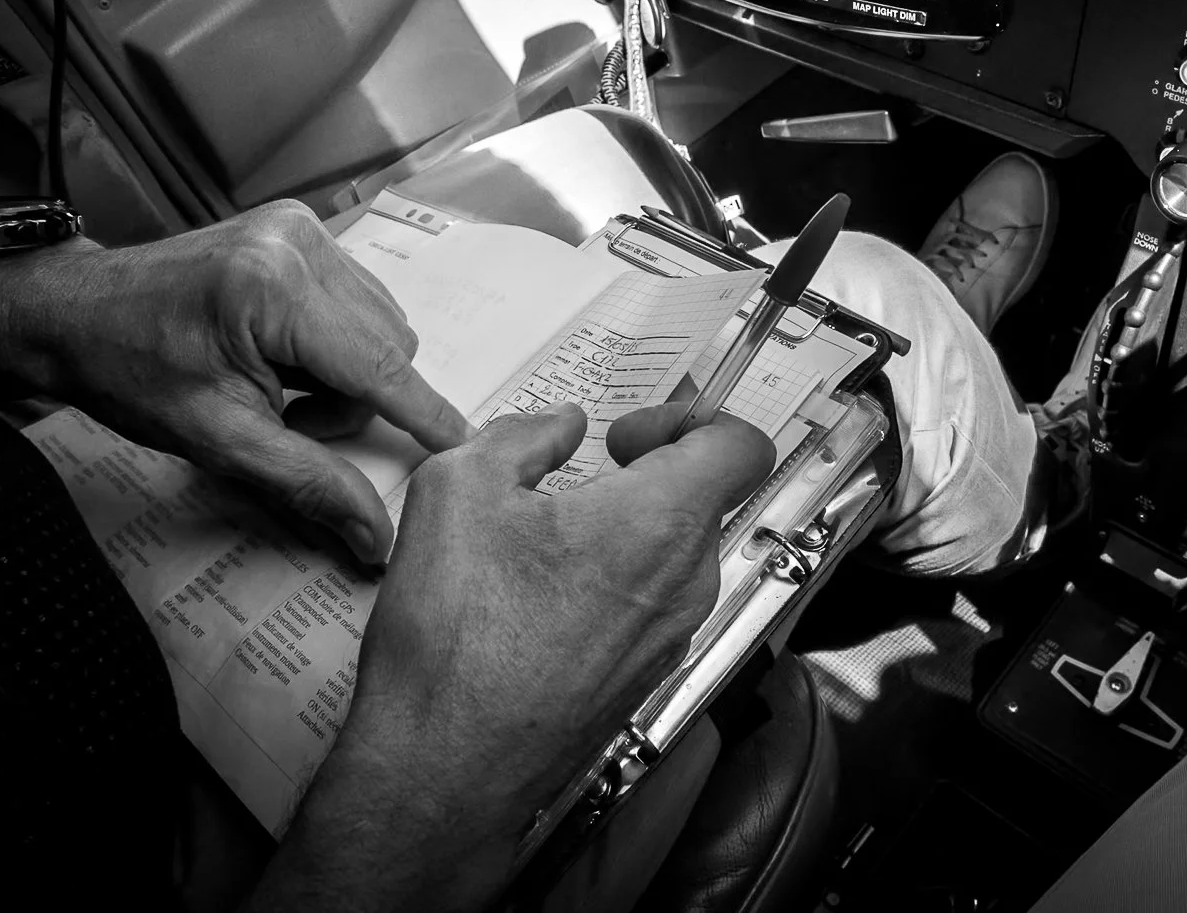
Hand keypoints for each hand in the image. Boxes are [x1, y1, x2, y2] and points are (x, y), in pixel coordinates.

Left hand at [0, 200, 469, 560]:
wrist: (72, 313)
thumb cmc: (132, 374)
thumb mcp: (218, 442)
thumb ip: (307, 485)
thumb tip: (377, 538)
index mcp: (273, 293)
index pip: (378, 366)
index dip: (424, 414)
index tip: (465, 448)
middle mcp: (299, 245)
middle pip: (388, 345)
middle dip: (354, 398)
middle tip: (288, 421)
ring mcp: (301, 228)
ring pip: (381, 323)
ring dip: (347, 370)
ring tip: (279, 386)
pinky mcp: (298, 227)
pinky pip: (360, 298)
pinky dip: (336, 340)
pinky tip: (282, 354)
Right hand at [250, 401, 773, 911]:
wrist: (446, 767)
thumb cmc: (458, 638)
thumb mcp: (459, 486)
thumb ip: (522, 434)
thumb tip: (554, 429)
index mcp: (661, 521)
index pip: (740, 446)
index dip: (692, 419)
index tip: (627, 435)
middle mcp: (686, 583)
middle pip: (704, 501)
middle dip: (647, 476)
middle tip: (582, 479)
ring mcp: (671, 639)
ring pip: (674, 557)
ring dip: (625, 533)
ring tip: (549, 541)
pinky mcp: (644, 680)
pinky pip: (649, 609)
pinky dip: (611, 586)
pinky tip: (541, 598)